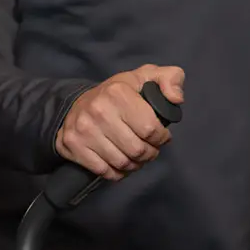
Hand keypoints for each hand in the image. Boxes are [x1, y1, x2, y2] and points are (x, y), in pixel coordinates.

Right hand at [55, 66, 185, 180]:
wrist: (76, 103)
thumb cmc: (118, 94)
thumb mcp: (147, 77)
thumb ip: (171, 78)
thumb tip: (176, 98)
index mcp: (118, 92)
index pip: (151, 129)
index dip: (161, 138)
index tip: (160, 136)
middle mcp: (99, 111)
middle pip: (137, 150)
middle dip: (149, 153)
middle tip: (149, 149)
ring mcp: (84, 129)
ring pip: (122, 163)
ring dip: (135, 165)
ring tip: (136, 156)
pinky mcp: (73, 144)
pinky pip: (104, 171)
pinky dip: (117, 173)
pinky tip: (120, 163)